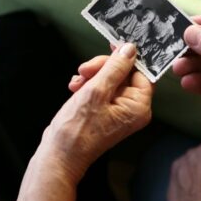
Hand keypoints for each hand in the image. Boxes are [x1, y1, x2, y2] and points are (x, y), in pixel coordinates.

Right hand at [41, 43, 152, 181]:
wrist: (58, 154)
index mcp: (138, 107)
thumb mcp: (96, 91)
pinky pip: (100, 89)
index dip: (126, 59)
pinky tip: (75, 88)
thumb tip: (130, 49)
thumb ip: (114, 68)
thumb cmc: (77, 129)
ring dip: (91, 76)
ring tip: (77, 83)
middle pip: (124, 74)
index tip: (111, 46)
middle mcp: (132, 109)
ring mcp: (117, 111)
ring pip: (109, 79)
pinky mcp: (104, 111)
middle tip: (85, 69)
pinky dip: (87, 85)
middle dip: (102, 68)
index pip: (141, 72)